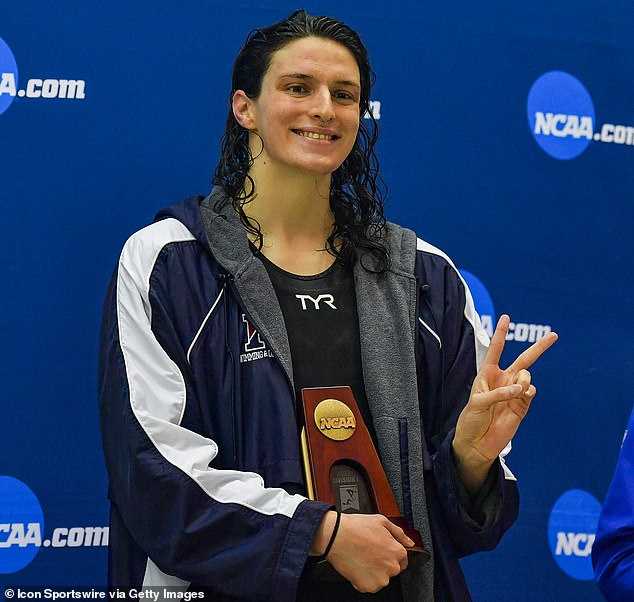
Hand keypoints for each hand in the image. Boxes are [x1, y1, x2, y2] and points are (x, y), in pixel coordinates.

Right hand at [311, 512, 412, 592]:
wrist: (335, 536)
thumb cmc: (356, 527)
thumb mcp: (381, 521)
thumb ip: (399, 533)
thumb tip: (409, 542)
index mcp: (397, 552)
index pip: (403, 558)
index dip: (391, 551)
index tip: (381, 548)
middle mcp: (391, 568)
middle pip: (392, 568)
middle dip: (383, 561)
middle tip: (369, 551)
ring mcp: (380, 579)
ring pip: (381, 577)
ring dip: (374, 570)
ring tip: (362, 556)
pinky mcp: (367, 587)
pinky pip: (369, 584)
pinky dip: (364, 577)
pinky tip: (358, 564)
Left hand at [452, 314, 557, 493]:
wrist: (477, 443)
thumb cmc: (471, 419)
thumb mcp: (478, 402)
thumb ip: (499, 393)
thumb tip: (522, 388)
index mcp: (487, 374)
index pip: (496, 350)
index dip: (500, 333)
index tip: (506, 317)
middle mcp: (503, 380)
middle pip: (524, 359)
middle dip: (539, 347)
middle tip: (554, 335)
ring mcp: (514, 392)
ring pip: (527, 376)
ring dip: (524, 379)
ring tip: (516, 390)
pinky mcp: (523, 405)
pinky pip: (531, 391)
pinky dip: (527, 391)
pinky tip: (522, 395)